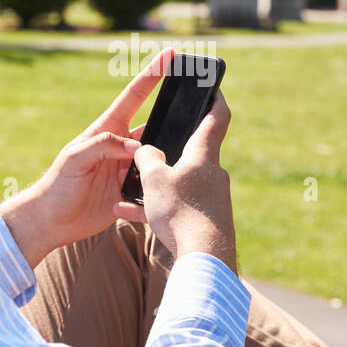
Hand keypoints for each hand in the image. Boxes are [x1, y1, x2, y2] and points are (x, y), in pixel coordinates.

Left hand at [0, 48, 176, 264]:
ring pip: (158, 154)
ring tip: (185, 153)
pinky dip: (162, 182)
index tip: (169, 55)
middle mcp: (121, 145)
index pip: (134, 96)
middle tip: (198, 103)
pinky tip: (169, 186)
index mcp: (107, 129)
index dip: (152, 74)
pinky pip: (154, 182)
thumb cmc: (57, 185)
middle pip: (154, 124)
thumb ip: (102, 145)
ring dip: (170, 153)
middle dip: (174, 114)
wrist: (52, 221)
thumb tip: (135, 145)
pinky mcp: (132, 190)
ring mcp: (128, 167)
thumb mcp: (75, 159)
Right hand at [131, 91, 236, 272]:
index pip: (217, 117)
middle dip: (172, 148)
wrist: (203, 258)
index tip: (211, 88)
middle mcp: (213, 173)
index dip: (214, 99)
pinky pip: (178, 207)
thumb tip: (145, 150)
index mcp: (204, 155)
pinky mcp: (206, 220)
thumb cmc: (180, 211)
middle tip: (152, 145)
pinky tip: (128, 214)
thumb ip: (146, 158)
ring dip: (157, 184)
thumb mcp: (154, 179)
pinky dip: (156, 208)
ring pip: (180, 183)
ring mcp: (212, 198)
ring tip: (129, 190)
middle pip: (195, 152)